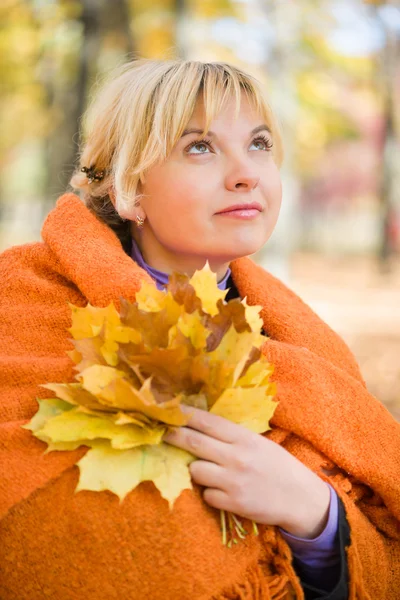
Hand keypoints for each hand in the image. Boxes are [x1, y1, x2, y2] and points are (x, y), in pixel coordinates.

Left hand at [164, 406, 329, 538]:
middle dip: (173, 435)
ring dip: (195, 469)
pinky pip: (206, 495)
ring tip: (207, 469)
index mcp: (243, 438)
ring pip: (195, 470)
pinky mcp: (232, 503)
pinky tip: (222, 490)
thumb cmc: (277, 466)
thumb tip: (200, 426)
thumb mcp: (259, 442)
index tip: (168, 409)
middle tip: (162, 432)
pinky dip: (210, 493)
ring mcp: (233, 481)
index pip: (207, 421)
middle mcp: (236, 456)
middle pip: (193, 442)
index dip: (184, 414)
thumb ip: (232, 436)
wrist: (300, 498)